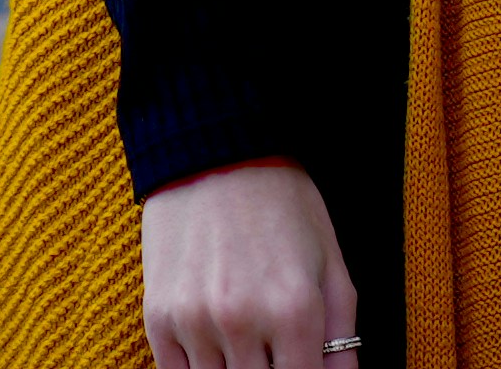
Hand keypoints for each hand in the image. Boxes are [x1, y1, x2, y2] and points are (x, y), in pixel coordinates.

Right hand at [142, 160, 356, 368]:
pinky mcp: (159, 317)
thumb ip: (342, 339)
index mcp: (295, 311)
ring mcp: (195, 321)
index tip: (299, 366)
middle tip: (272, 354)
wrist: (216, 153)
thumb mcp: (331, 265)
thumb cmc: (283, 206)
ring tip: (246, 345)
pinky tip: (214, 352)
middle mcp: (243, 321)